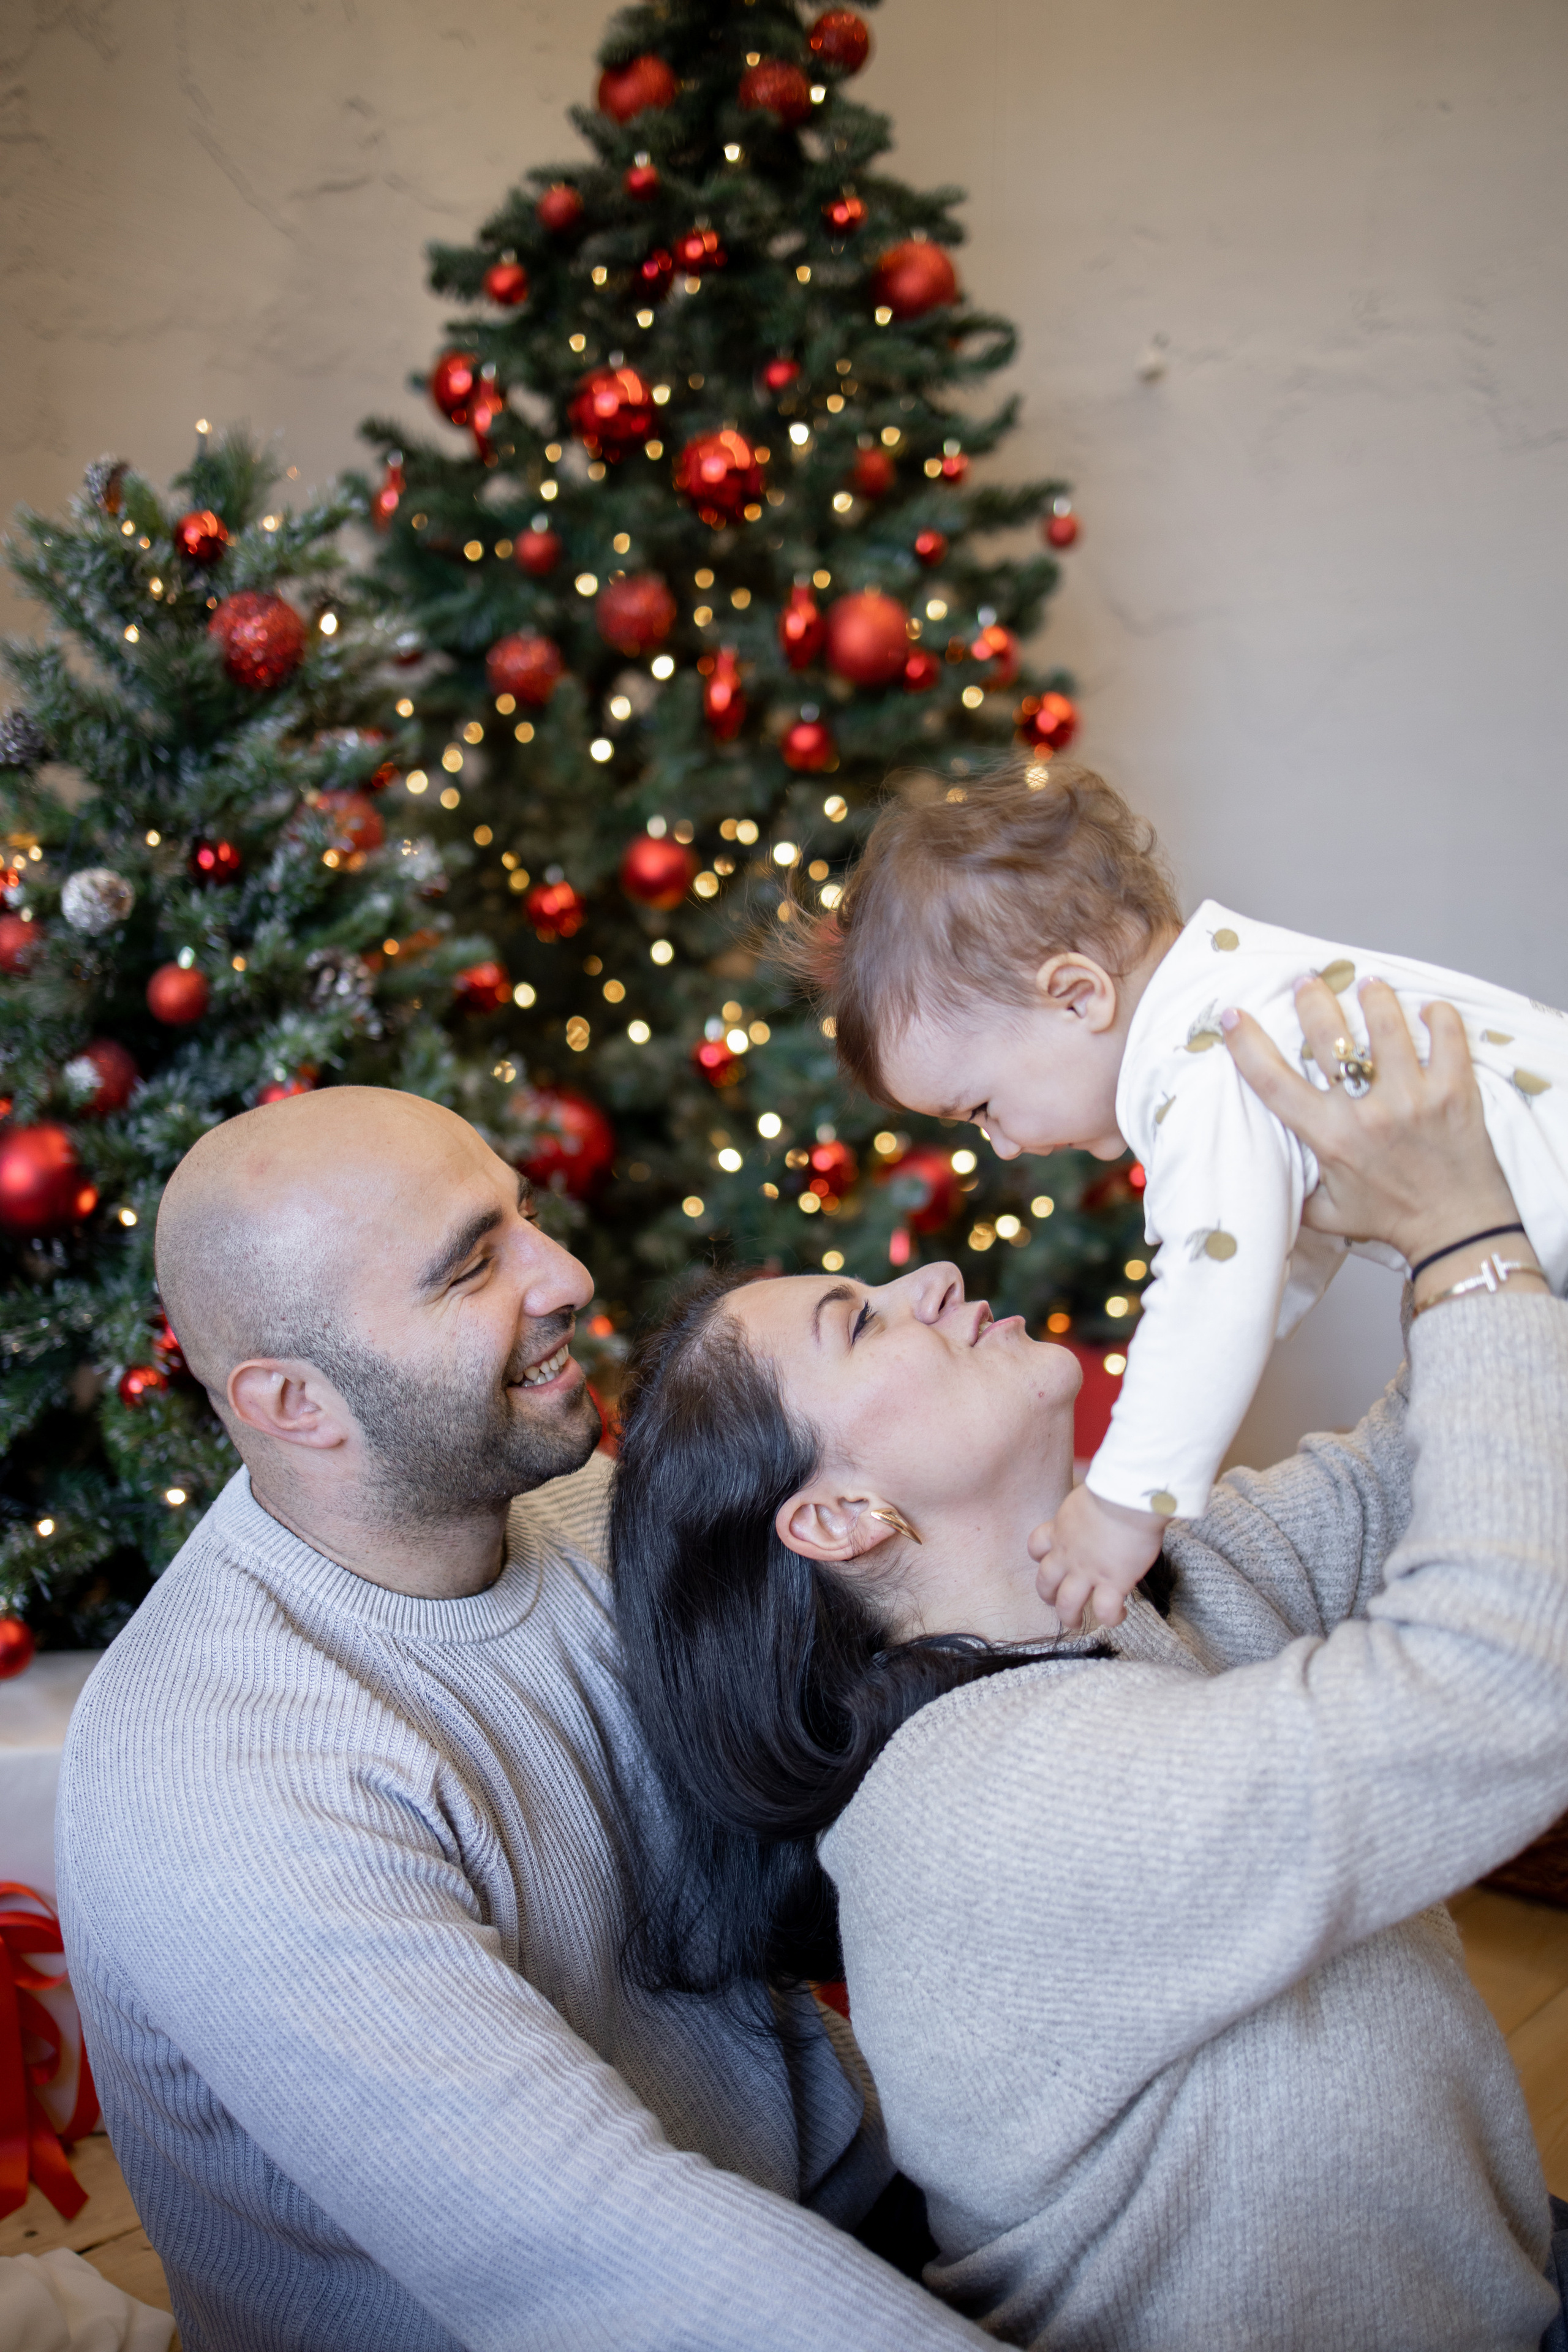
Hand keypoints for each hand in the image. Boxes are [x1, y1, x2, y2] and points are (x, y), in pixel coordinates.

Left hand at [1029, 1482, 1164, 1632]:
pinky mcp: (1112, 1583)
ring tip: (1075, 1622)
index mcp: (1060, 1530)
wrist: (1126, 1499)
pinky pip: (1105, 1611)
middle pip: (1045, 1582)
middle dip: (1047, 1595)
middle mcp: (1068, 1555)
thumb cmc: (1112, 1489)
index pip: (1036, 1546)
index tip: (1049, 1560)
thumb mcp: (1086, 1497)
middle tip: (1055, 1601)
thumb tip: (1101, 1510)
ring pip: (1066, 1605)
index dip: (1039, 1556)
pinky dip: (1111, 1618)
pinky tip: (1119, 1615)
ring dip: (1069, 1616)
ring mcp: (1088, 1572)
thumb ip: (1086, 1512)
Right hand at [1221, 977, 1524, 1276]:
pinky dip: (1437, 1015)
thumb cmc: (1391, 1219)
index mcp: (1329, 1137)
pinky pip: (1446, 1036)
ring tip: (1368, 985)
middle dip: (1313, 999)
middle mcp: (1366, 1112)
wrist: (1457, 1228)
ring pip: (1386, 1024)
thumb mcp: (1326, 1213)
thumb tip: (1258, 1174)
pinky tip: (1427, 1010)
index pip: (1274, 1082)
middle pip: (1328, 1036)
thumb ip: (1292, 1191)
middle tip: (1309, 981)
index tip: (1234, 1016)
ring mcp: (1413, 1097)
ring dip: (1373, 996)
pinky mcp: (1454, 1091)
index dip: (1247, 1044)